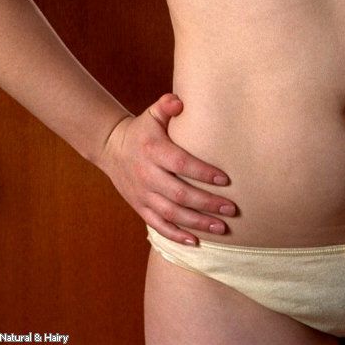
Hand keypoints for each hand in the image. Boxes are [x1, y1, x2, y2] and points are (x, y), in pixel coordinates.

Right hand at [99, 93, 236, 244]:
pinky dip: (176, 236)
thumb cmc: (142, 130)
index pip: (181, 164)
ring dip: (197, 223)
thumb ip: (166, 105)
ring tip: (221, 228)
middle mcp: (147, 175)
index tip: (225, 180)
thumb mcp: (152, 114)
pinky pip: (158, 225)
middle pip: (180, 194)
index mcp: (153, 151)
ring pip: (171, 214)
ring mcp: (143, 195)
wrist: (112, 148)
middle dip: (207, 203)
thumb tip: (179, 102)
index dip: (203, 172)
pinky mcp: (140, 207)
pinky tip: (196, 242)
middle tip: (231, 209)